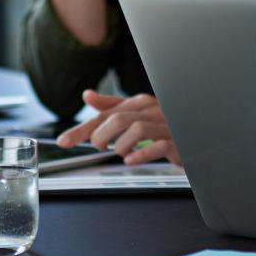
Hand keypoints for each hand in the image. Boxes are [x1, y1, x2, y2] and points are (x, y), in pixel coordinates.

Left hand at [57, 90, 181, 165]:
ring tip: (119, 153)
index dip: (81, 129)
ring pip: (137, 129)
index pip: (104, 114)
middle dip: (100, 136)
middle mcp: (151, 111)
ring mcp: (165, 126)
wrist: (192, 131)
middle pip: (117, 120)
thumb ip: (112, 105)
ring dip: (120, 145)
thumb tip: (88, 95)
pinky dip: (142, 153)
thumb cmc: (163, 123)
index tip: (63, 141)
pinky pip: (159, 146)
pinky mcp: (176, 142)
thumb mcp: (136, 112)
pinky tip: (130, 160)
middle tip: (98, 147)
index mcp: (139, 103)